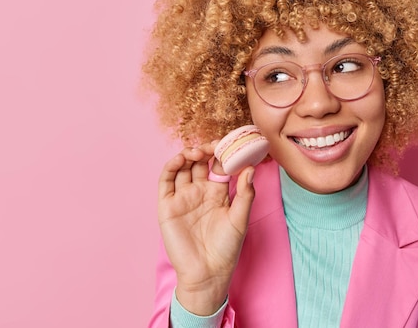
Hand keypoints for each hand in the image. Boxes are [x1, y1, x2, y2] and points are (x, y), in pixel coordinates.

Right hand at [157, 142, 255, 314]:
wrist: (207, 273)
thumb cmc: (226, 248)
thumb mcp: (240, 218)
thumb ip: (245, 193)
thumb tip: (251, 167)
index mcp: (218, 193)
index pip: (219, 166)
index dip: (222, 153)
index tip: (229, 144)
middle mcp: (200, 192)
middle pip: (200, 163)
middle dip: (205, 150)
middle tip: (213, 146)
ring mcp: (183, 197)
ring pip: (183, 167)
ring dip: (189, 155)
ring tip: (198, 152)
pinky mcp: (167, 205)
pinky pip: (166, 181)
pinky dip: (171, 167)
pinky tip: (181, 159)